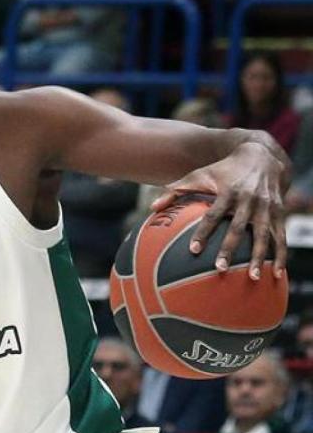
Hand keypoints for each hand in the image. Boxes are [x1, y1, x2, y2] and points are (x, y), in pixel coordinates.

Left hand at [151, 141, 289, 279]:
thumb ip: (175, 191)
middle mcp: (248, 200)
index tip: (193, 250)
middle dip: (229, 248)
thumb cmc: (222, 170)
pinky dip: (280, 254)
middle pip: (238, 227)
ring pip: (263, 235)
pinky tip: (277, 273)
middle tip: (219, 268)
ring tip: (253, 277)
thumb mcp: (198, 175)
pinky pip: (281, 236)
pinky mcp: (280, 212)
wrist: (262, 155)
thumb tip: (152, 208)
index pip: (213, 215)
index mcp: (227, 191)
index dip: (203, 232)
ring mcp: (266, 207)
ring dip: (259, 257)